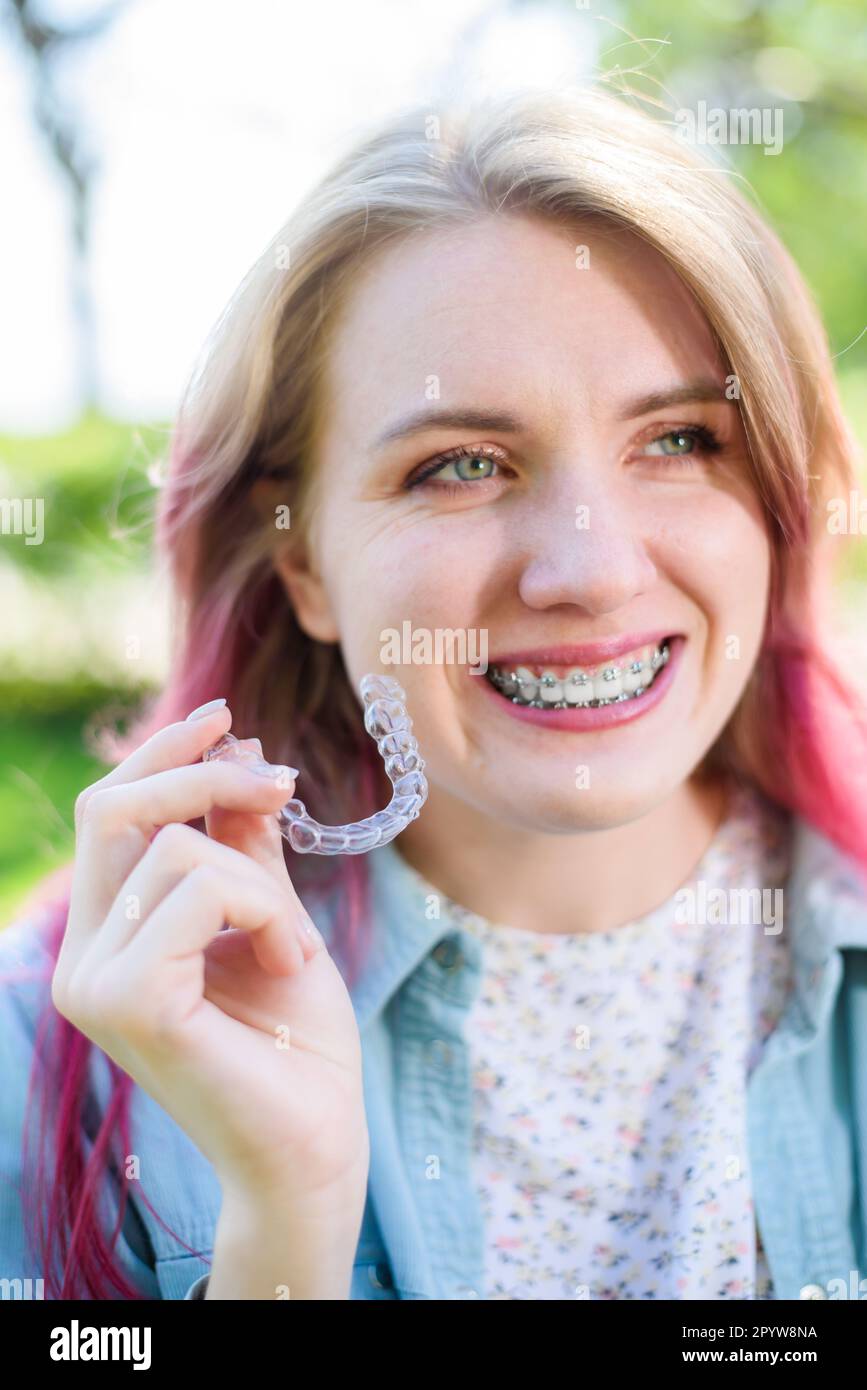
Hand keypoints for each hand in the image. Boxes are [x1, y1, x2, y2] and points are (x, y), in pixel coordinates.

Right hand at [52, 703, 368, 1206]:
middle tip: (284, 786)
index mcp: (107, 938)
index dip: (161, 754)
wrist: (317, 1144)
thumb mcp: (274, 916)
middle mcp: (83, 958)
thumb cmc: (298, 1045)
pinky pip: (204, 889)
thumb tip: (237, 748)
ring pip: (176, 846)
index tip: (225, 718)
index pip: (108, 815)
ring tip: (291, 946)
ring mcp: (95, 981)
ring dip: (262, 881)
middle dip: (206, 777)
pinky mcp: (129, 1001)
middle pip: (114, 809)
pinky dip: (266, 911)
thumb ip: (243, 843)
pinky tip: (287, 965)